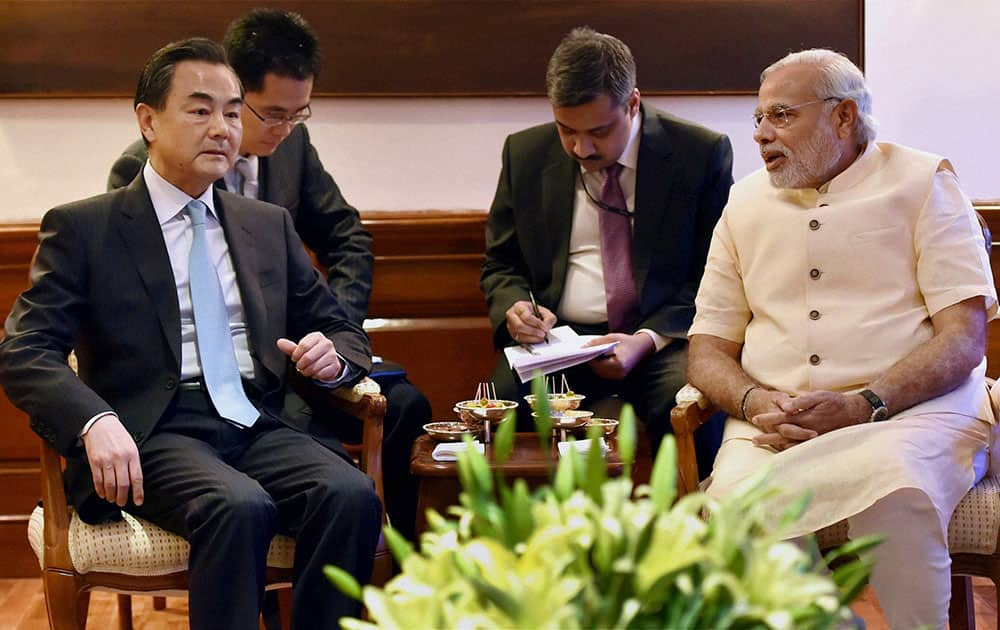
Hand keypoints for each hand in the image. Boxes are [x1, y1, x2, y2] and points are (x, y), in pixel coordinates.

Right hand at [82, 414, 142, 506]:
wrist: (99, 424)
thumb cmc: (117, 435)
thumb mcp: (131, 445)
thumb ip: (133, 462)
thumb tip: (135, 481)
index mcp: (132, 454)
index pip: (137, 478)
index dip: (138, 492)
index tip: (138, 501)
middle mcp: (120, 458)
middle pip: (123, 484)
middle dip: (123, 497)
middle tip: (122, 503)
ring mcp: (106, 460)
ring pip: (109, 484)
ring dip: (111, 496)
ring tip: (113, 499)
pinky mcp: (94, 462)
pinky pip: (97, 480)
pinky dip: (100, 490)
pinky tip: (103, 494)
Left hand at [277, 332, 342, 381]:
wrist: (328, 361)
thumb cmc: (313, 353)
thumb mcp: (301, 349)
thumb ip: (290, 347)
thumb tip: (280, 342)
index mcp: (317, 337)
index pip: (303, 345)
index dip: (296, 355)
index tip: (294, 358)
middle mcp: (327, 344)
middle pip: (308, 357)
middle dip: (301, 365)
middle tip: (299, 366)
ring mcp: (332, 355)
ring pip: (314, 366)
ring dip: (307, 371)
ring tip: (306, 370)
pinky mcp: (335, 365)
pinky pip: (321, 373)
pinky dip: (315, 375)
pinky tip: (315, 372)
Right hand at [505, 300, 556, 343]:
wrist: (528, 315)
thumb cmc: (534, 313)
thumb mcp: (544, 311)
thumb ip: (548, 318)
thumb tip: (546, 327)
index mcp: (519, 307)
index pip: (526, 316)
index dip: (537, 323)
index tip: (545, 328)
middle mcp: (512, 316)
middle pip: (520, 326)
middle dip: (534, 332)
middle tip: (543, 334)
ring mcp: (511, 326)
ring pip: (519, 335)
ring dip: (532, 338)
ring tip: (541, 337)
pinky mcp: (513, 335)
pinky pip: (520, 340)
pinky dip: (530, 341)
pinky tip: (536, 339)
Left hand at [584, 333, 653, 379]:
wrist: (642, 347)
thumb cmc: (628, 341)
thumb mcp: (611, 338)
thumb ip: (597, 342)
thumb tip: (584, 346)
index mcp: (618, 363)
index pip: (598, 364)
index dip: (589, 358)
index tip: (582, 351)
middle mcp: (619, 372)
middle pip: (598, 370)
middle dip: (590, 361)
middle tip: (584, 353)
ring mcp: (619, 376)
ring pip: (600, 373)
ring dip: (594, 365)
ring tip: (590, 355)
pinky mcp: (619, 376)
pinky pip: (605, 373)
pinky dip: (600, 367)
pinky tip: (597, 359)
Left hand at [751, 390, 868, 448]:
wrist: (856, 414)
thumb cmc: (836, 402)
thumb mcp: (820, 396)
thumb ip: (801, 401)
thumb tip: (785, 406)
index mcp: (805, 418)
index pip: (782, 419)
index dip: (768, 419)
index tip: (755, 419)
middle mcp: (807, 431)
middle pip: (782, 435)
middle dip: (767, 437)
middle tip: (753, 440)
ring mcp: (813, 439)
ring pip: (790, 444)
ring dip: (775, 445)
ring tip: (761, 445)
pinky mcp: (818, 443)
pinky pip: (801, 449)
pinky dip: (789, 451)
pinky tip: (780, 451)